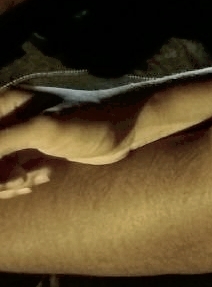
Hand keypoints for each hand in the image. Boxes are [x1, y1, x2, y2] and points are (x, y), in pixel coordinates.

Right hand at [0, 90, 138, 197]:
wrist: (125, 129)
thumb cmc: (88, 122)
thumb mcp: (43, 130)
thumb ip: (2, 141)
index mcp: (6, 103)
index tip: (7, 176)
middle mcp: (8, 117)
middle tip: (20, 180)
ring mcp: (19, 134)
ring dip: (7, 182)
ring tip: (32, 180)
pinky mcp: (32, 150)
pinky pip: (9, 172)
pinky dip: (19, 181)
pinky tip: (41, 177)